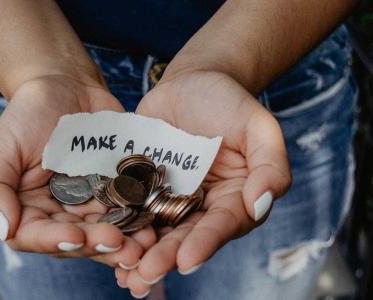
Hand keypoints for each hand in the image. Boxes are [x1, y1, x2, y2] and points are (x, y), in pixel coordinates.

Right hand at [0, 76, 155, 267]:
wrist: (66, 86)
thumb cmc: (27, 115)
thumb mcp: (2, 147)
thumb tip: (4, 228)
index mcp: (27, 211)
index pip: (36, 236)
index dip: (55, 241)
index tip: (76, 236)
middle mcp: (59, 216)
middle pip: (77, 242)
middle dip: (98, 246)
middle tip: (121, 244)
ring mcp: (91, 207)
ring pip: (107, 234)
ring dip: (126, 243)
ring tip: (144, 245)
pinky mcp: (117, 193)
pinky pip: (130, 212)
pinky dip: (142, 222)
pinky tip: (155, 226)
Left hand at [115, 71, 291, 295]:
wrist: (192, 81)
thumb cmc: (230, 101)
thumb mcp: (258, 126)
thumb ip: (270, 165)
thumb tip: (261, 204)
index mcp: (234, 199)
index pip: (222, 225)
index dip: (205, 243)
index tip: (187, 261)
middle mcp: (202, 207)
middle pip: (185, 237)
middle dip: (166, 258)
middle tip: (145, 274)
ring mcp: (169, 199)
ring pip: (156, 232)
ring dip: (140, 255)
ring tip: (125, 275)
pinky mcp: (142, 188)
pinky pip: (130, 210)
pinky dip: (119, 229)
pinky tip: (103, 246)